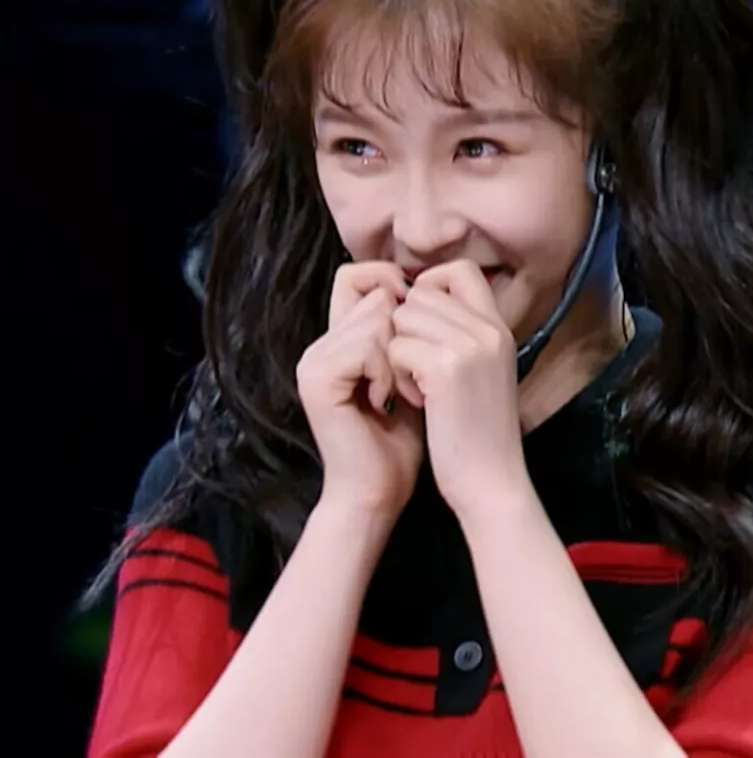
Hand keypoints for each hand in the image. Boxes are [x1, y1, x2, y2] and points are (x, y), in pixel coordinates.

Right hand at [296, 262, 424, 517]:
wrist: (379, 490)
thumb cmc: (402, 437)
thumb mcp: (409, 371)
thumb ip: (405, 330)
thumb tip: (425, 284)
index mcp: (339, 338)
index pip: (358, 275)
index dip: (394, 287)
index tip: (421, 328)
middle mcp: (320, 342)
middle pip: (374, 293)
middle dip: (406, 332)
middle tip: (410, 379)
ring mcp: (314, 358)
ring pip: (376, 318)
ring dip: (401, 356)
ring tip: (399, 393)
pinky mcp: (317, 377)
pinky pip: (368, 345)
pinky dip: (387, 372)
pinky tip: (385, 402)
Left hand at [387, 261, 530, 520]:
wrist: (492, 481)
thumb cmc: (478, 433)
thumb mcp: (482, 372)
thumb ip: (460, 335)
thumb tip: (418, 301)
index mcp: (498, 327)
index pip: (459, 270)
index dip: (429, 288)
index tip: (420, 327)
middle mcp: (488, 328)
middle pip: (421, 292)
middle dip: (405, 327)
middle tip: (414, 368)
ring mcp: (470, 345)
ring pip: (404, 315)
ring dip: (397, 349)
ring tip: (414, 384)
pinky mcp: (447, 368)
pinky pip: (396, 345)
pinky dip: (394, 373)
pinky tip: (413, 400)